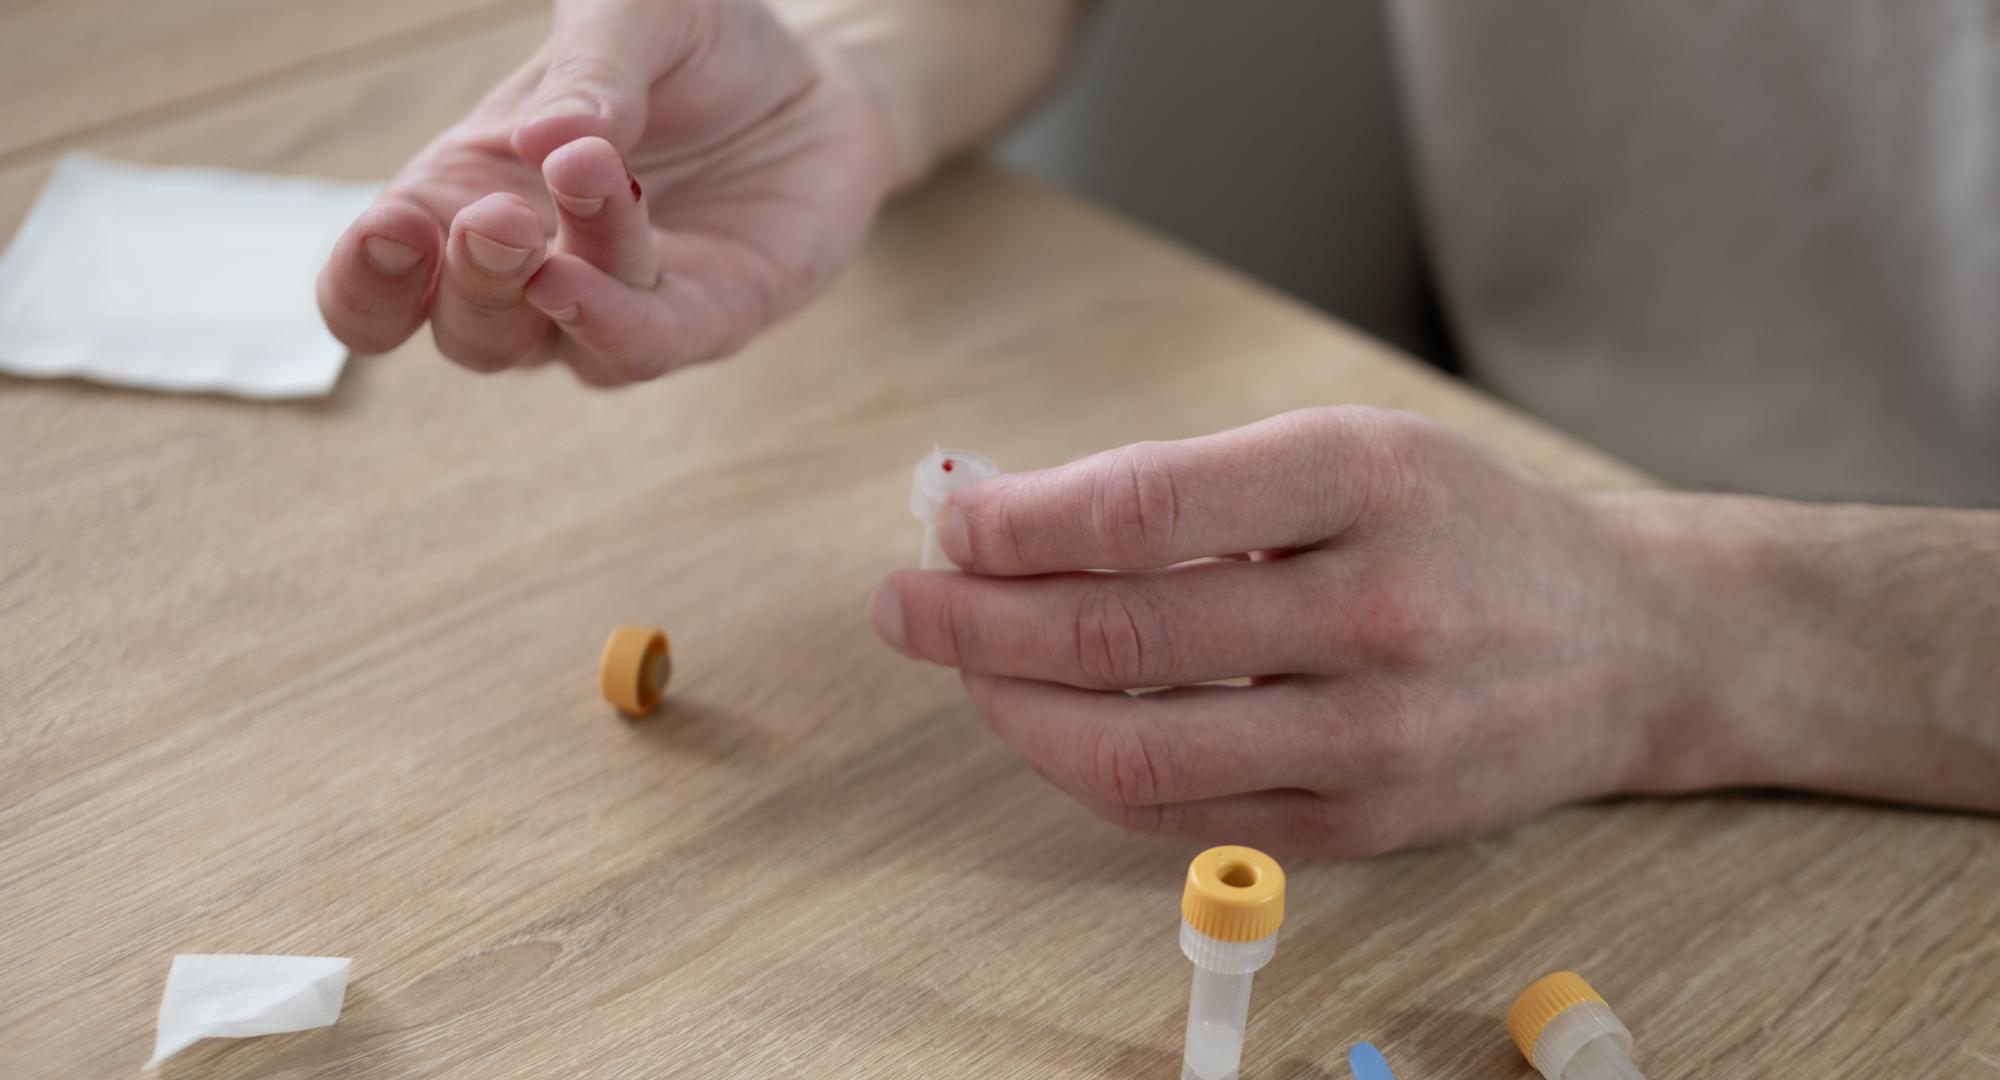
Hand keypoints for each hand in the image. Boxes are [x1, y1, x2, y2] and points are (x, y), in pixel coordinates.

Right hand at [317, 0, 895, 385]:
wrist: (812, 74)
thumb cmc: (691, 43)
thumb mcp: (633, 18)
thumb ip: (588, 71)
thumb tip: (544, 139)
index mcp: (467, 197)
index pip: (377, 287)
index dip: (365, 280)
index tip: (392, 230)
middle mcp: (530, 275)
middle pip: (464, 331)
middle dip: (471, 280)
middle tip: (503, 214)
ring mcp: (615, 308)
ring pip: (550, 344)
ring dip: (554, 285)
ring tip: (587, 184)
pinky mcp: (704, 321)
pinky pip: (643, 349)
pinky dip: (613, 323)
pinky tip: (594, 277)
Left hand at [869, 407, 1707, 855]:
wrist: (1628, 642)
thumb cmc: (1460, 526)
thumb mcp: (1348, 452)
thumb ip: (1186, 482)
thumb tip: (1007, 516)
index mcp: (1366, 482)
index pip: (1145, 505)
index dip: (1017, 521)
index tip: (948, 520)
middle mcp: (1377, 611)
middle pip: (1119, 633)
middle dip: (977, 620)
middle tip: (906, 601)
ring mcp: (1373, 736)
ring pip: (1133, 746)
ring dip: (1011, 708)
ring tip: (963, 668)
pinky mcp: (1362, 828)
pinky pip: (1178, 813)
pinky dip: (1087, 769)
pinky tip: (1050, 724)